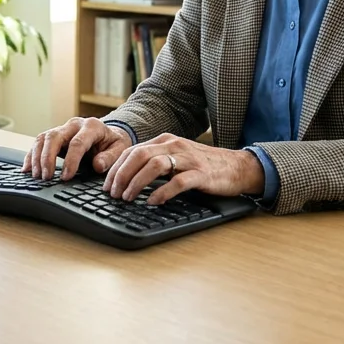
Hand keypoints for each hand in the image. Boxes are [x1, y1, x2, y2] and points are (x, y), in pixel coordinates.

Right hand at [22, 117, 132, 180]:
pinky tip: (27, 169)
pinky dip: (31, 156)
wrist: (109, 135)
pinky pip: (38, 143)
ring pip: (43, 138)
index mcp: (92, 126)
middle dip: (48, 158)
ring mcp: (62, 129)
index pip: (77, 142)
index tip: (66, 177)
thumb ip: (110, 157)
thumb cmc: (113, 144)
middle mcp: (74, 124)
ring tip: (38, 176)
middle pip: (54, 137)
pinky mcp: (54, 136)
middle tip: (47, 177)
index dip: (70, 161)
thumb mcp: (119, 149)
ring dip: (37, 158)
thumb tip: (98, 165)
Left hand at [105, 133, 264, 205]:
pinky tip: (152, 202)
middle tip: (113, 193)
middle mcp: (174, 145)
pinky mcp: (201, 174)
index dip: (116, 168)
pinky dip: (162, 192)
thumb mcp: (176, 158)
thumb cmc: (204, 166)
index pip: (132, 151)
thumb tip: (128, 177)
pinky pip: (177, 182)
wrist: (237, 167)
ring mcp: (188, 158)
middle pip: (139, 155)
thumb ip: (156, 161)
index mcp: (165, 141)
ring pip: (154, 166)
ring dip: (136, 183)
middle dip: (121, 175)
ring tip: (127, 198)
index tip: (106, 185)